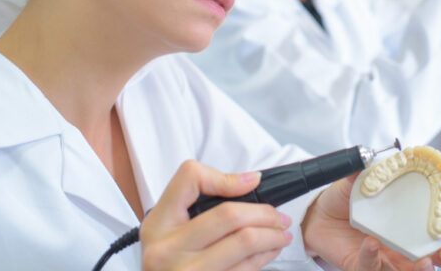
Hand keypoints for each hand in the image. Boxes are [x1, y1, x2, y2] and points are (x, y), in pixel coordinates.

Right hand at [140, 161, 290, 270]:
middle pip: (229, 215)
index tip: (253, 182)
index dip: (226, 178)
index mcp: (158, 224)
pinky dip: (264, 257)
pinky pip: (244, 269)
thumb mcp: (169, 227)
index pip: (191, 180)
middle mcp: (167, 249)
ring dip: (272, 236)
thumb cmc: (169, 259)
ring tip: (281, 234)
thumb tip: (251, 180)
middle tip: (280, 217)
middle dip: (264, 214)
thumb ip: (201, 198)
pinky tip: (269, 251)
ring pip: (245, 243)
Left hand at [302, 175, 440, 270]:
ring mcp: (394, 258)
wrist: (320, 216)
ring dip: (425, 270)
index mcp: (417, 215)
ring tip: (421, 262)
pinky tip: (370, 244)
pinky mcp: (372, 268)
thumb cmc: (348, 198)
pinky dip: (375, 260)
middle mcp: (412, 241)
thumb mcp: (358, 180)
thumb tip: (367, 159)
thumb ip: (366, 170)